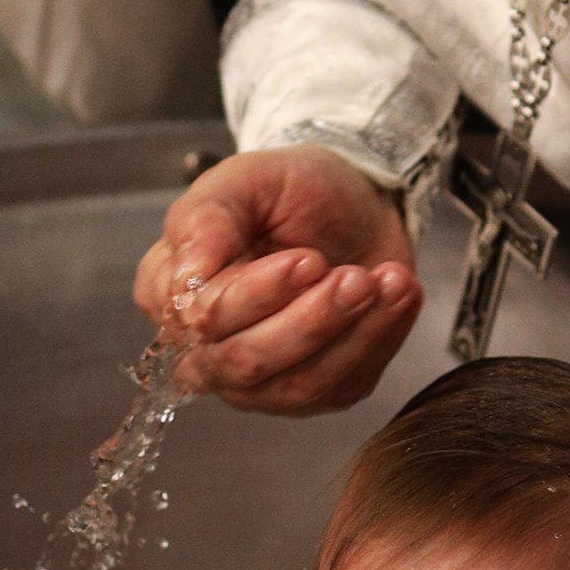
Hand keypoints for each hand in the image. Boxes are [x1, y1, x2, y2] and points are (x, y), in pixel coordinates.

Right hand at [134, 146, 420, 416]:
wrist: (356, 201)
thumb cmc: (293, 189)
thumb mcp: (247, 178)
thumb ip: (206, 218)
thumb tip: (189, 275)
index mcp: (171, 291)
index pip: (202, 319)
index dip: (257, 295)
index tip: (308, 260)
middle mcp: (204, 348)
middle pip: (246, 362)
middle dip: (310, 321)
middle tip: (357, 277)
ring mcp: (258, 380)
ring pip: (296, 386)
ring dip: (351, 334)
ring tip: (388, 281)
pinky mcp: (314, 391)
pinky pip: (342, 386)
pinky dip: (379, 342)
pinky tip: (399, 298)